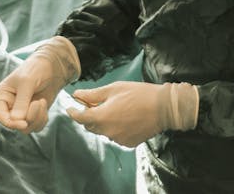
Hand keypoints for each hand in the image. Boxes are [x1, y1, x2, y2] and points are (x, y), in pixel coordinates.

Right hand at [0, 37, 79, 132]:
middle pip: (14, 124)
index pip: (0, 116)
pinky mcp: (34, 114)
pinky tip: (44, 103)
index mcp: (1, 96)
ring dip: (37, 118)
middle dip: (29, 117)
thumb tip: (16, 120)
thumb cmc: (36, 69)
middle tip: (39, 102)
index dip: (10, 123)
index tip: (24, 123)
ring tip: (42, 101)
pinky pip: (36, 126)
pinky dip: (42, 118)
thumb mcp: (27, 82)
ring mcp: (21, 111)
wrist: (53, 66)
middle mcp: (9, 106)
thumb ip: (21, 102)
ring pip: (26, 127)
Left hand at [67, 81, 198, 147]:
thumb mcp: (115, 89)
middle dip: (90, 115)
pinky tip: (126, 118)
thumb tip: (77, 95)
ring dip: (104, 122)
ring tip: (117, 109)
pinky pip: (116, 136)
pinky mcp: (128, 143)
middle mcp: (107, 132)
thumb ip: (93, 94)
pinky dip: (116, 128)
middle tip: (95, 103)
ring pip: (104, 131)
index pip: (80, 117)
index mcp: (102, 117)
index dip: (73, 112)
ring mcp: (118, 139)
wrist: (163, 108)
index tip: (70, 107)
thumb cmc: (139, 94)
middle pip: (91, 125)